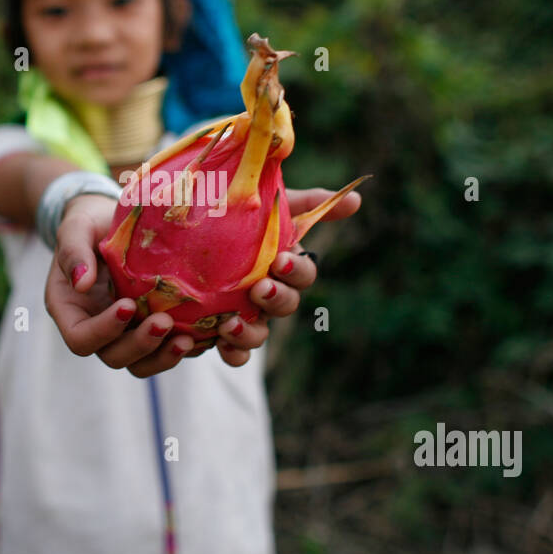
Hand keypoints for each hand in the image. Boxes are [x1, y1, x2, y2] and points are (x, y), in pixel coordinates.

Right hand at [45, 194, 199, 378]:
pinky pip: (164, 350)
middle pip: (113, 356)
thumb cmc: (89, 224)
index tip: (127, 305)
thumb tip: (81, 283)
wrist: (111, 221)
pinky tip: (203, 337)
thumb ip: (73, 251)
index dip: (103, 331)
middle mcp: (97, 329)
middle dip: (140, 344)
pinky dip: (182, 348)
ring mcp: (125, 333)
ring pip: (141, 363)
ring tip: (188, 340)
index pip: (81, 338)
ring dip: (163, 356)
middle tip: (165, 322)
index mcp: (71, 312)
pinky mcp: (150, 328)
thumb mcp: (76, 228)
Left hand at [211, 186, 363, 364]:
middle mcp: (271, 293)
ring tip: (230, 324)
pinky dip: (234, 353)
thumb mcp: (272, 205)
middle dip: (277, 299)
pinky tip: (221, 344)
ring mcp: (250, 315)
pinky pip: (236, 353)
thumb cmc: (241, 217)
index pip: (303, 273)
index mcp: (285, 265)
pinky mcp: (224, 332)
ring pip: (261, 335)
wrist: (195, 229)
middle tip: (260, 289)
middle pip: (287, 305)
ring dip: (251, 333)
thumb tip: (357, 201)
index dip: (296, 270)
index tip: (280, 260)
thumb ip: (309, 202)